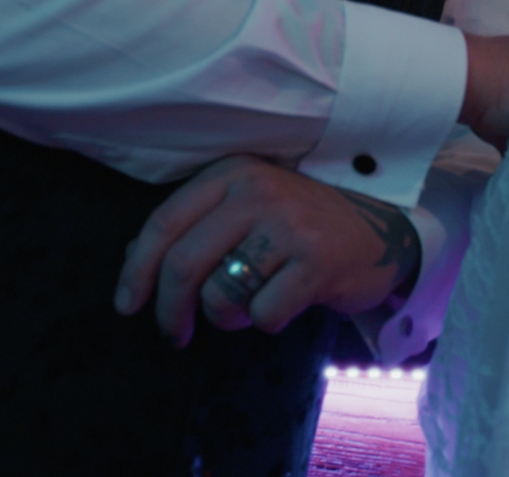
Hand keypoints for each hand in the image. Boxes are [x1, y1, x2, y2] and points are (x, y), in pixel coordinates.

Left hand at [114, 155, 419, 346]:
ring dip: (227, 318)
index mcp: (232, 174)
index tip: (127, 305)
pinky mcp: (315, 261)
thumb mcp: (247, 210)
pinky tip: (285, 303)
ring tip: (249, 307)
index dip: (136, 271)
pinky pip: (264, 314)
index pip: (164, 223)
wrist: (381, 232)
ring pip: (221, 295)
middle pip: (183, 264)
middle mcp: (257, 191)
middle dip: (170, 312)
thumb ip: (195, 227)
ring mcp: (288, 225)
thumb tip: (132, 261)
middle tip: (176, 335)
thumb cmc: (300, 227)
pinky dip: (267, 322)